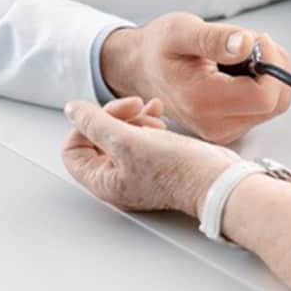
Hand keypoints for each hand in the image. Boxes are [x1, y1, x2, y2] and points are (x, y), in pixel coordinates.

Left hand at [62, 97, 237, 215]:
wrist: (217, 178)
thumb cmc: (178, 170)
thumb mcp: (127, 141)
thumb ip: (95, 123)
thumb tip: (73, 110)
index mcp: (103, 182)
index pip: (73, 150)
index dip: (85, 126)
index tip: (104, 114)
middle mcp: (118, 180)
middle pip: (97, 139)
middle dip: (114, 118)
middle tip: (134, 108)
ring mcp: (138, 171)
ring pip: (121, 135)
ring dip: (135, 118)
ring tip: (153, 115)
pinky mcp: (157, 162)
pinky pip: (142, 137)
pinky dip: (148, 123)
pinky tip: (161, 117)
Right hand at [100, 12, 290, 143]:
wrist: (143, 69)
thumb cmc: (158, 49)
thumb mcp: (181, 30)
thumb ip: (215, 38)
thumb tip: (247, 45)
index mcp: (202, 102)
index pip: (265, 97)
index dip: (272, 64)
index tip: (256, 40)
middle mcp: (215, 125)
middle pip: (276, 102)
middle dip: (272, 67)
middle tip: (245, 44)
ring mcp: (224, 131)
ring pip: (274, 104)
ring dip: (266, 74)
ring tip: (236, 56)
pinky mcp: (231, 128)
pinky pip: (264, 107)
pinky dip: (259, 84)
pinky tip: (236, 72)